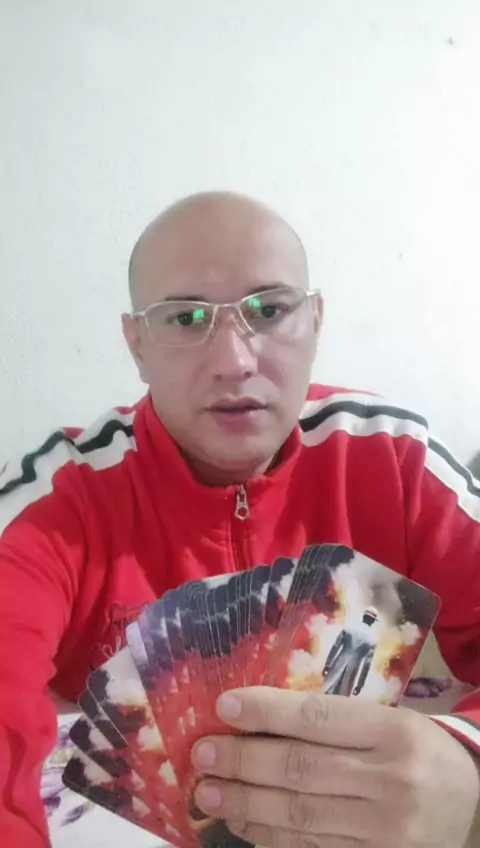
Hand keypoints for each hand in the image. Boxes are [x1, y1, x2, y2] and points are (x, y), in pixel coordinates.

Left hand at [191, 687, 478, 847]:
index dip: (267, 712)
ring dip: (247, 804)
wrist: (472, 805)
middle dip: (243, 761)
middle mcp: (391, 781)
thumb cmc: (417, 751)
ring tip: (209, 793)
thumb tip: (259, 719)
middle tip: (202, 754)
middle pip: (301, 770)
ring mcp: (385, 831)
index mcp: (393, 732)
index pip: (318, 718)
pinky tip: (244, 823)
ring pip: (300, 817)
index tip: (225, 706)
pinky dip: (272, 837)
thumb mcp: (388, 721)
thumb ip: (335, 722)